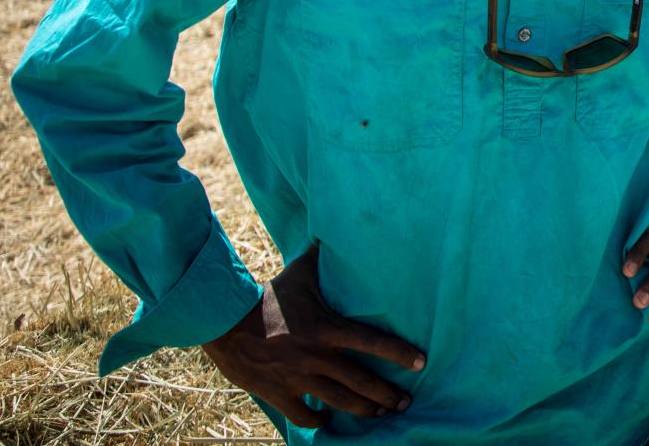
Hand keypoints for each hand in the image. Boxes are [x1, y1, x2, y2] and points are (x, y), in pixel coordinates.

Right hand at [200, 244, 425, 428]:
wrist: (225, 321)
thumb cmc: (268, 295)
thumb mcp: (300, 273)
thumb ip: (323, 257)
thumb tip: (336, 228)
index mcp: (327, 327)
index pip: (372, 341)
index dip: (400, 353)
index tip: (422, 363)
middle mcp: (317, 355)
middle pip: (362, 382)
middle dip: (387, 395)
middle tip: (405, 403)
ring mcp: (298, 377)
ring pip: (340, 401)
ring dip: (364, 411)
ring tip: (380, 415)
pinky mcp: (278, 393)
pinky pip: (303, 415)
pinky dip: (318, 420)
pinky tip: (328, 420)